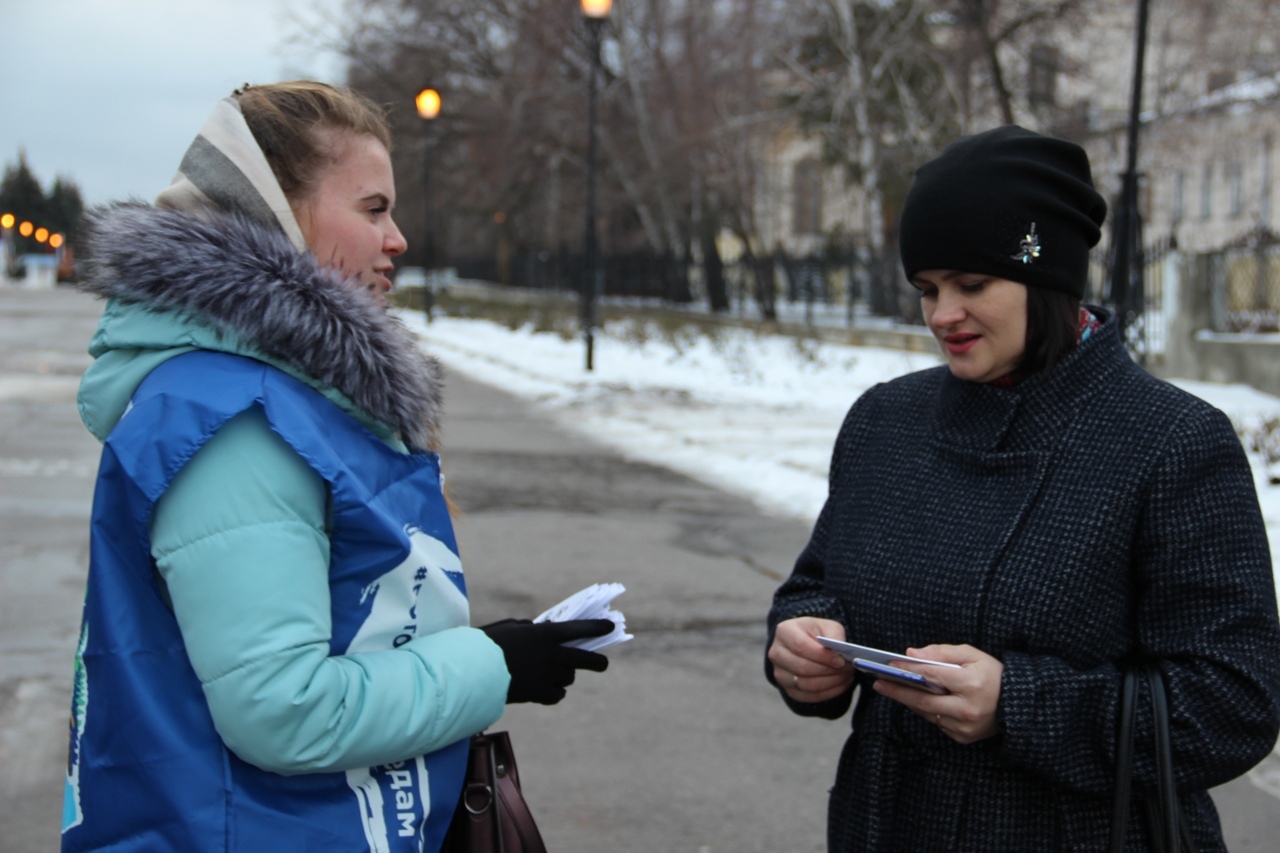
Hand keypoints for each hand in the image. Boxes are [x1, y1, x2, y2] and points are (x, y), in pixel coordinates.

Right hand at [480, 618, 612, 704]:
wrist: (474, 672)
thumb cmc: (487, 645)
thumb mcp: (510, 628)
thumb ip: (530, 629)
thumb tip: (542, 631)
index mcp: (545, 634)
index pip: (578, 628)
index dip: (596, 627)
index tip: (609, 627)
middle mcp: (551, 654)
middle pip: (584, 658)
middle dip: (597, 662)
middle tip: (603, 663)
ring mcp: (547, 675)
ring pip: (568, 677)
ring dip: (565, 675)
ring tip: (554, 673)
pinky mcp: (539, 694)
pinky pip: (557, 695)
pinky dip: (555, 692)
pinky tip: (547, 690)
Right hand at [767, 617, 852, 701]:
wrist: (807, 644)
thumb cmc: (818, 633)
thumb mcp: (828, 626)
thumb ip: (835, 635)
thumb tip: (840, 651)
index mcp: (784, 632)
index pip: (801, 646)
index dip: (822, 656)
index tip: (841, 660)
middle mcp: (776, 653)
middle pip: (802, 668)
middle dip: (828, 671)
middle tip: (848, 669)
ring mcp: (780, 673)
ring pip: (806, 685)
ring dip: (830, 683)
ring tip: (846, 676)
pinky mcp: (788, 689)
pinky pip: (808, 697)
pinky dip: (828, 693)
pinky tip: (840, 685)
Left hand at [872, 644, 1002, 743]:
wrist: (1019, 704)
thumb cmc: (994, 674)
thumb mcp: (972, 655)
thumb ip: (942, 652)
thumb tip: (912, 654)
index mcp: (972, 684)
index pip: (931, 675)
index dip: (907, 669)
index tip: (888, 664)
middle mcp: (967, 709)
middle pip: (923, 700)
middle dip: (898, 691)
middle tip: (878, 683)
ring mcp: (965, 727)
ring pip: (927, 713)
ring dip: (909, 701)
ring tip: (891, 688)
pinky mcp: (964, 737)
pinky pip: (937, 723)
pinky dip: (926, 711)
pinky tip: (914, 699)